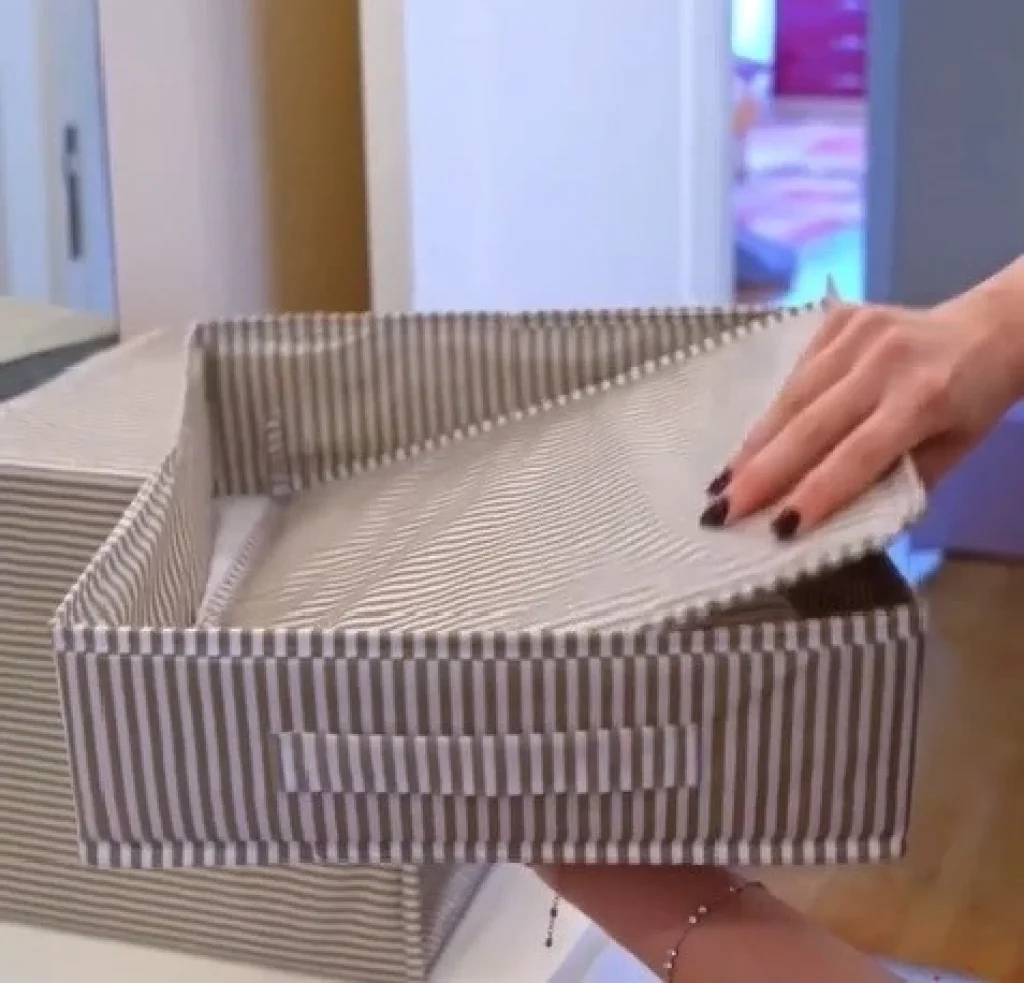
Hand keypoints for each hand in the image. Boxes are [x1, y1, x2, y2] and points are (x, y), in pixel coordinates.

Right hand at [701, 295, 1023, 538]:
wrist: (992, 327)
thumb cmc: (972, 402)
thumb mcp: (952, 451)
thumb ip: (899, 481)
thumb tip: (838, 518)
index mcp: (924, 396)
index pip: (859, 453)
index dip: (816, 492)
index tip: (777, 529)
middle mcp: (886, 359)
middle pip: (810, 425)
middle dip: (761, 473)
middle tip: (719, 511)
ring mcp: (858, 331)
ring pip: (792, 398)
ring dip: (753, 447)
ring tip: (721, 484)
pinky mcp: (839, 317)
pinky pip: (794, 374)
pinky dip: (769, 414)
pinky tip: (746, 446)